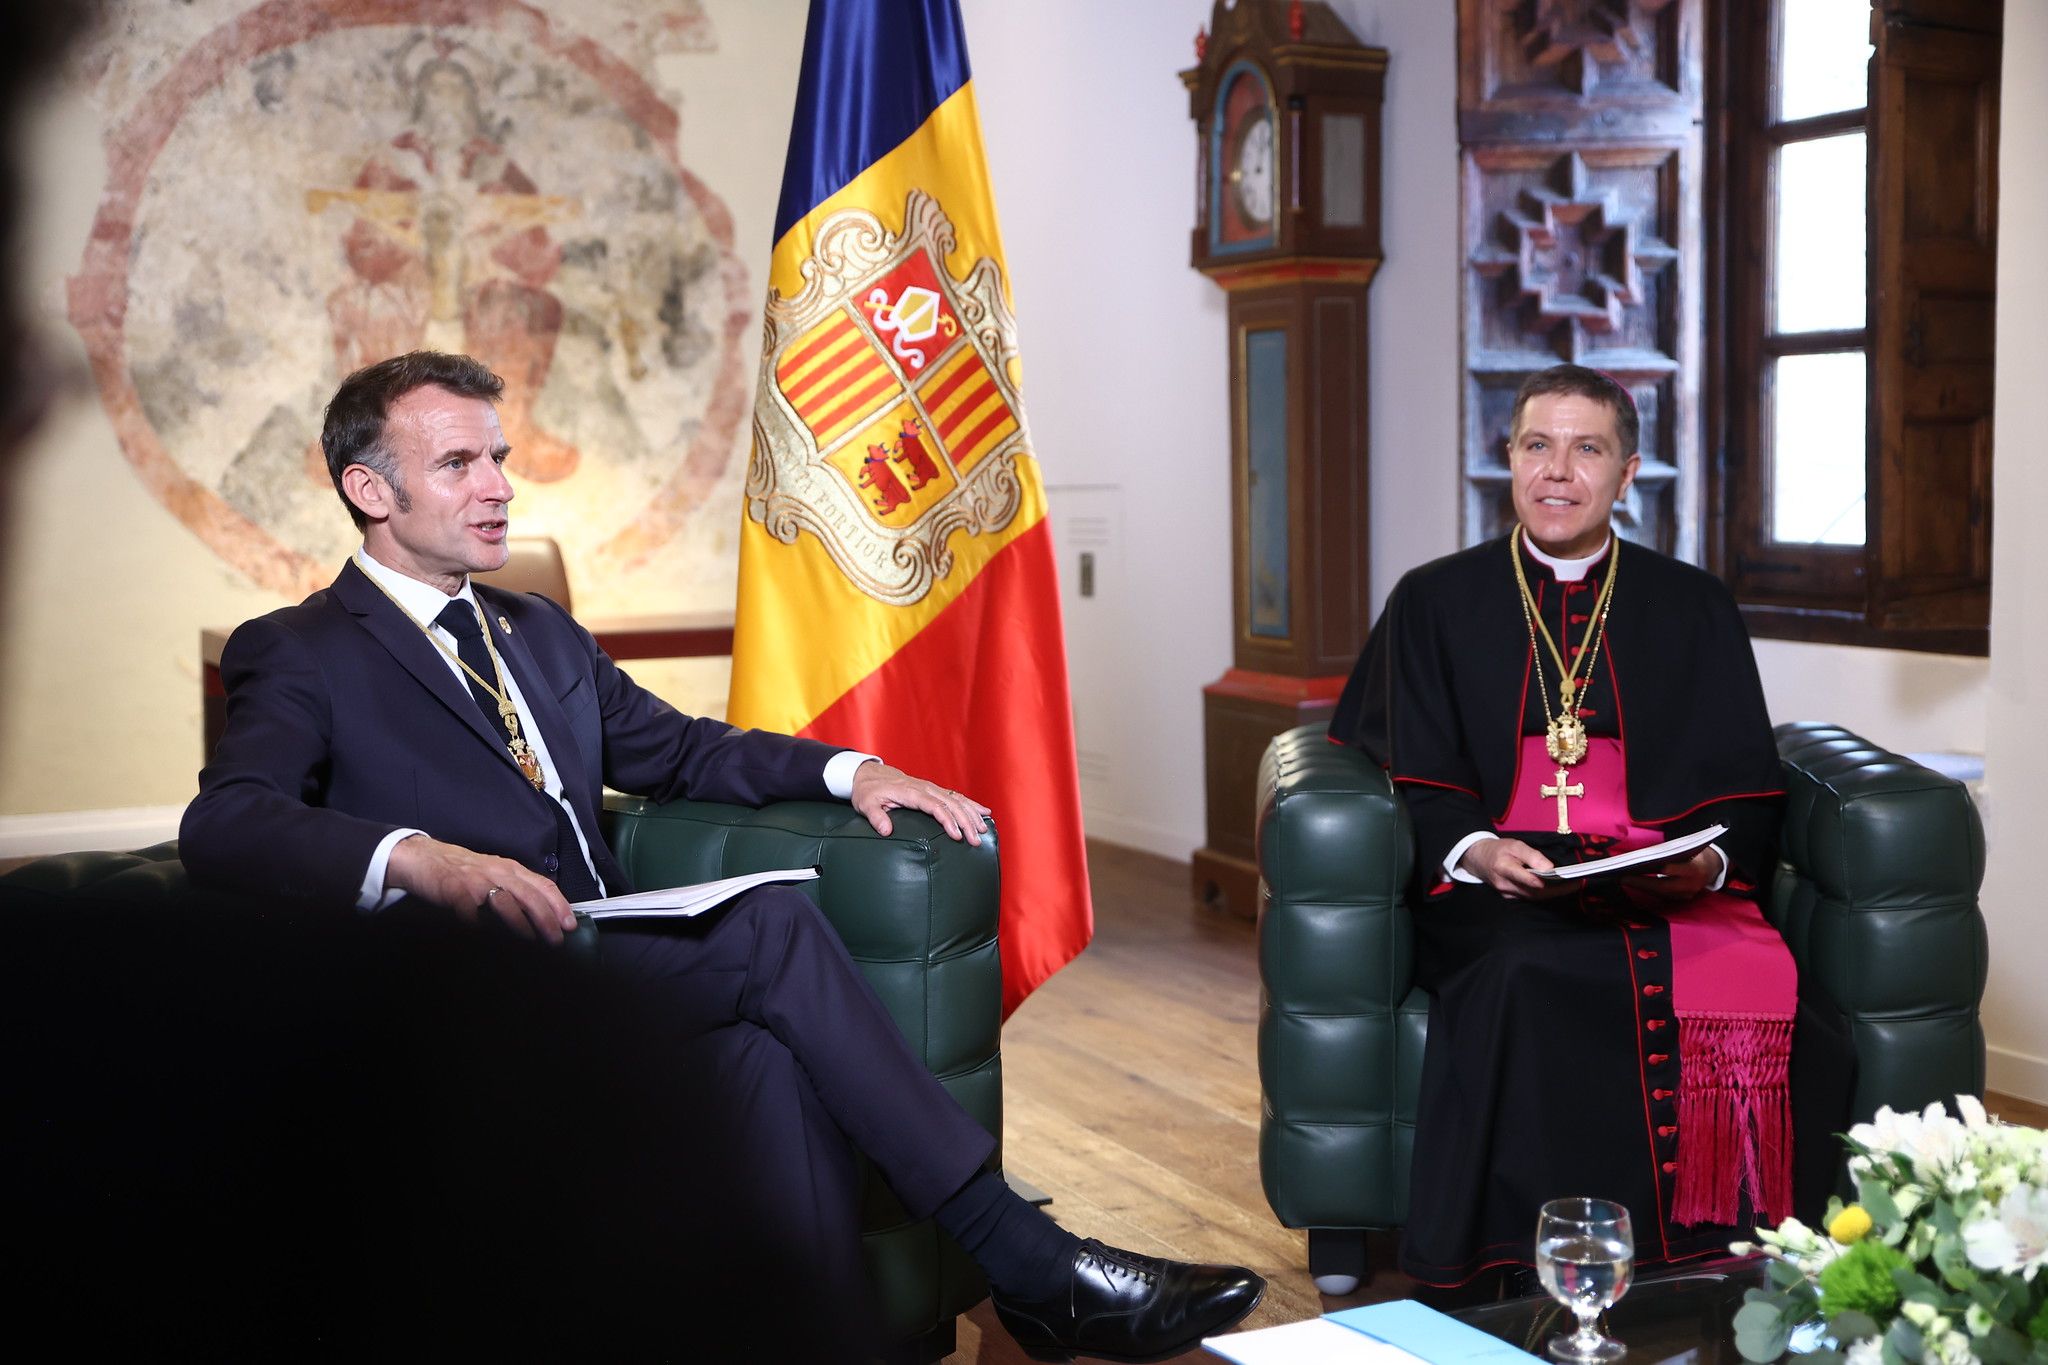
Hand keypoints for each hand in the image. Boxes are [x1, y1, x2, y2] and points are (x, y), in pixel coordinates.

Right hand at [386, 834, 578, 943]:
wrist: (424, 857)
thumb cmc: (463, 869)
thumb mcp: (495, 873)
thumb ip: (516, 888)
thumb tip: (543, 914)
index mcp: (510, 869)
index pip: (543, 886)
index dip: (559, 905)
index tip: (570, 925)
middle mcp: (498, 872)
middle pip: (529, 896)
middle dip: (546, 919)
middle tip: (556, 939)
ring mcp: (476, 881)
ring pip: (505, 902)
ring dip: (520, 924)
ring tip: (531, 941)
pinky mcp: (455, 890)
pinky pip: (470, 911)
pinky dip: (479, 926)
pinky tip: (486, 938)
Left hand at [849, 761, 990, 844]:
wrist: (869, 774)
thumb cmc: (869, 791)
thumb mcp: (866, 804)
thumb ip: (876, 817)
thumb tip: (886, 830)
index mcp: (910, 792)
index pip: (935, 806)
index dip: (948, 820)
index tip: (957, 835)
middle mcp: (924, 788)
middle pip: (951, 803)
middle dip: (966, 822)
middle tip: (976, 840)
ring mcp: (931, 788)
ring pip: (957, 799)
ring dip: (972, 814)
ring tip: (984, 830)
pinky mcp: (933, 790)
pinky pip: (956, 796)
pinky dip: (971, 804)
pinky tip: (984, 813)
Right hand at [1457, 837, 1576, 900]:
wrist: (1478, 859)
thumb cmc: (1498, 850)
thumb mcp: (1514, 845)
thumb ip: (1532, 856)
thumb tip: (1549, 867)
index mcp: (1505, 868)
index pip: (1529, 879)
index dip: (1549, 882)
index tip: (1567, 880)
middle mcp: (1505, 885)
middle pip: (1535, 892)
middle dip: (1557, 890)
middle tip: (1576, 885)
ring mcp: (1507, 894)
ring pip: (1534, 897)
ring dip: (1553, 893)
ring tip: (1570, 886)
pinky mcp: (1510, 897)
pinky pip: (1530, 897)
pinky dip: (1544, 894)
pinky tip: (1555, 888)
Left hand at [1622, 847, 1719, 901]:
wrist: (1711, 868)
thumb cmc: (1696, 853)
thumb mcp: (1690, 849)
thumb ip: (1674, 851)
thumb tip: (1650, 851)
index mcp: (1697, 869)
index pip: (1685, 870)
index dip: (1672, 869)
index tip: (1657, 867)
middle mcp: (1692, 885)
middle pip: (1666, 886)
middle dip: (1644, 882)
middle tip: (1624, 877)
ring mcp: (1687, 895)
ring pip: (1662, 893)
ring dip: (1642, 887)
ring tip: (1625, 880)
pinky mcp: (1681, 899)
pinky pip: (1662, 895)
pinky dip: (1648, 889)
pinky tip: (1635, 883)